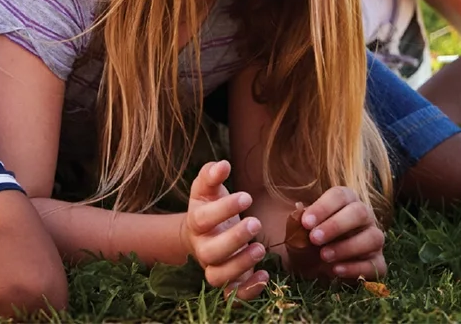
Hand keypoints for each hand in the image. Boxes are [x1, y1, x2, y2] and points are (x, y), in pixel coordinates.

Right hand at [182, 160, 267, 299]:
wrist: (203, 237)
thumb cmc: (210, 209)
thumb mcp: (208, 191)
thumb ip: (212, 175)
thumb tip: (223, 164)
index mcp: (195, 224)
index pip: (203, 219)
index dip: (222, 209)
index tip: (246, 196)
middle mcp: (201, 249)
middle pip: (211, 252)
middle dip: (234, 239)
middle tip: (255, 222)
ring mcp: (213, 268)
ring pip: (219, 276)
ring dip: (240, 264)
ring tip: (261, 248)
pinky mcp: (227, 285)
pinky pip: (233, 296)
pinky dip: (249, 290)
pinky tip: (265, 275)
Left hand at [281, 185, 384, 280]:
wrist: (311, 267)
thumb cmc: (305, 241)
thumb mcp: (297, 230)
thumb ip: (297, 219)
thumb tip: (300, 208)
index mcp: (345, 201)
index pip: (339, 195)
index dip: (323, 207)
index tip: (306, 223)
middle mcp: (364, 217)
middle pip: (359, 212)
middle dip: (336, 226)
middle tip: (314, 239)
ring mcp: (374, 239)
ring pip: (373, 238)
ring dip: (347, 247)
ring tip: (324, 255)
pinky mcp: (378, 263)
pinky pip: (375, 265)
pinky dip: (356, 268)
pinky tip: (336, 270)